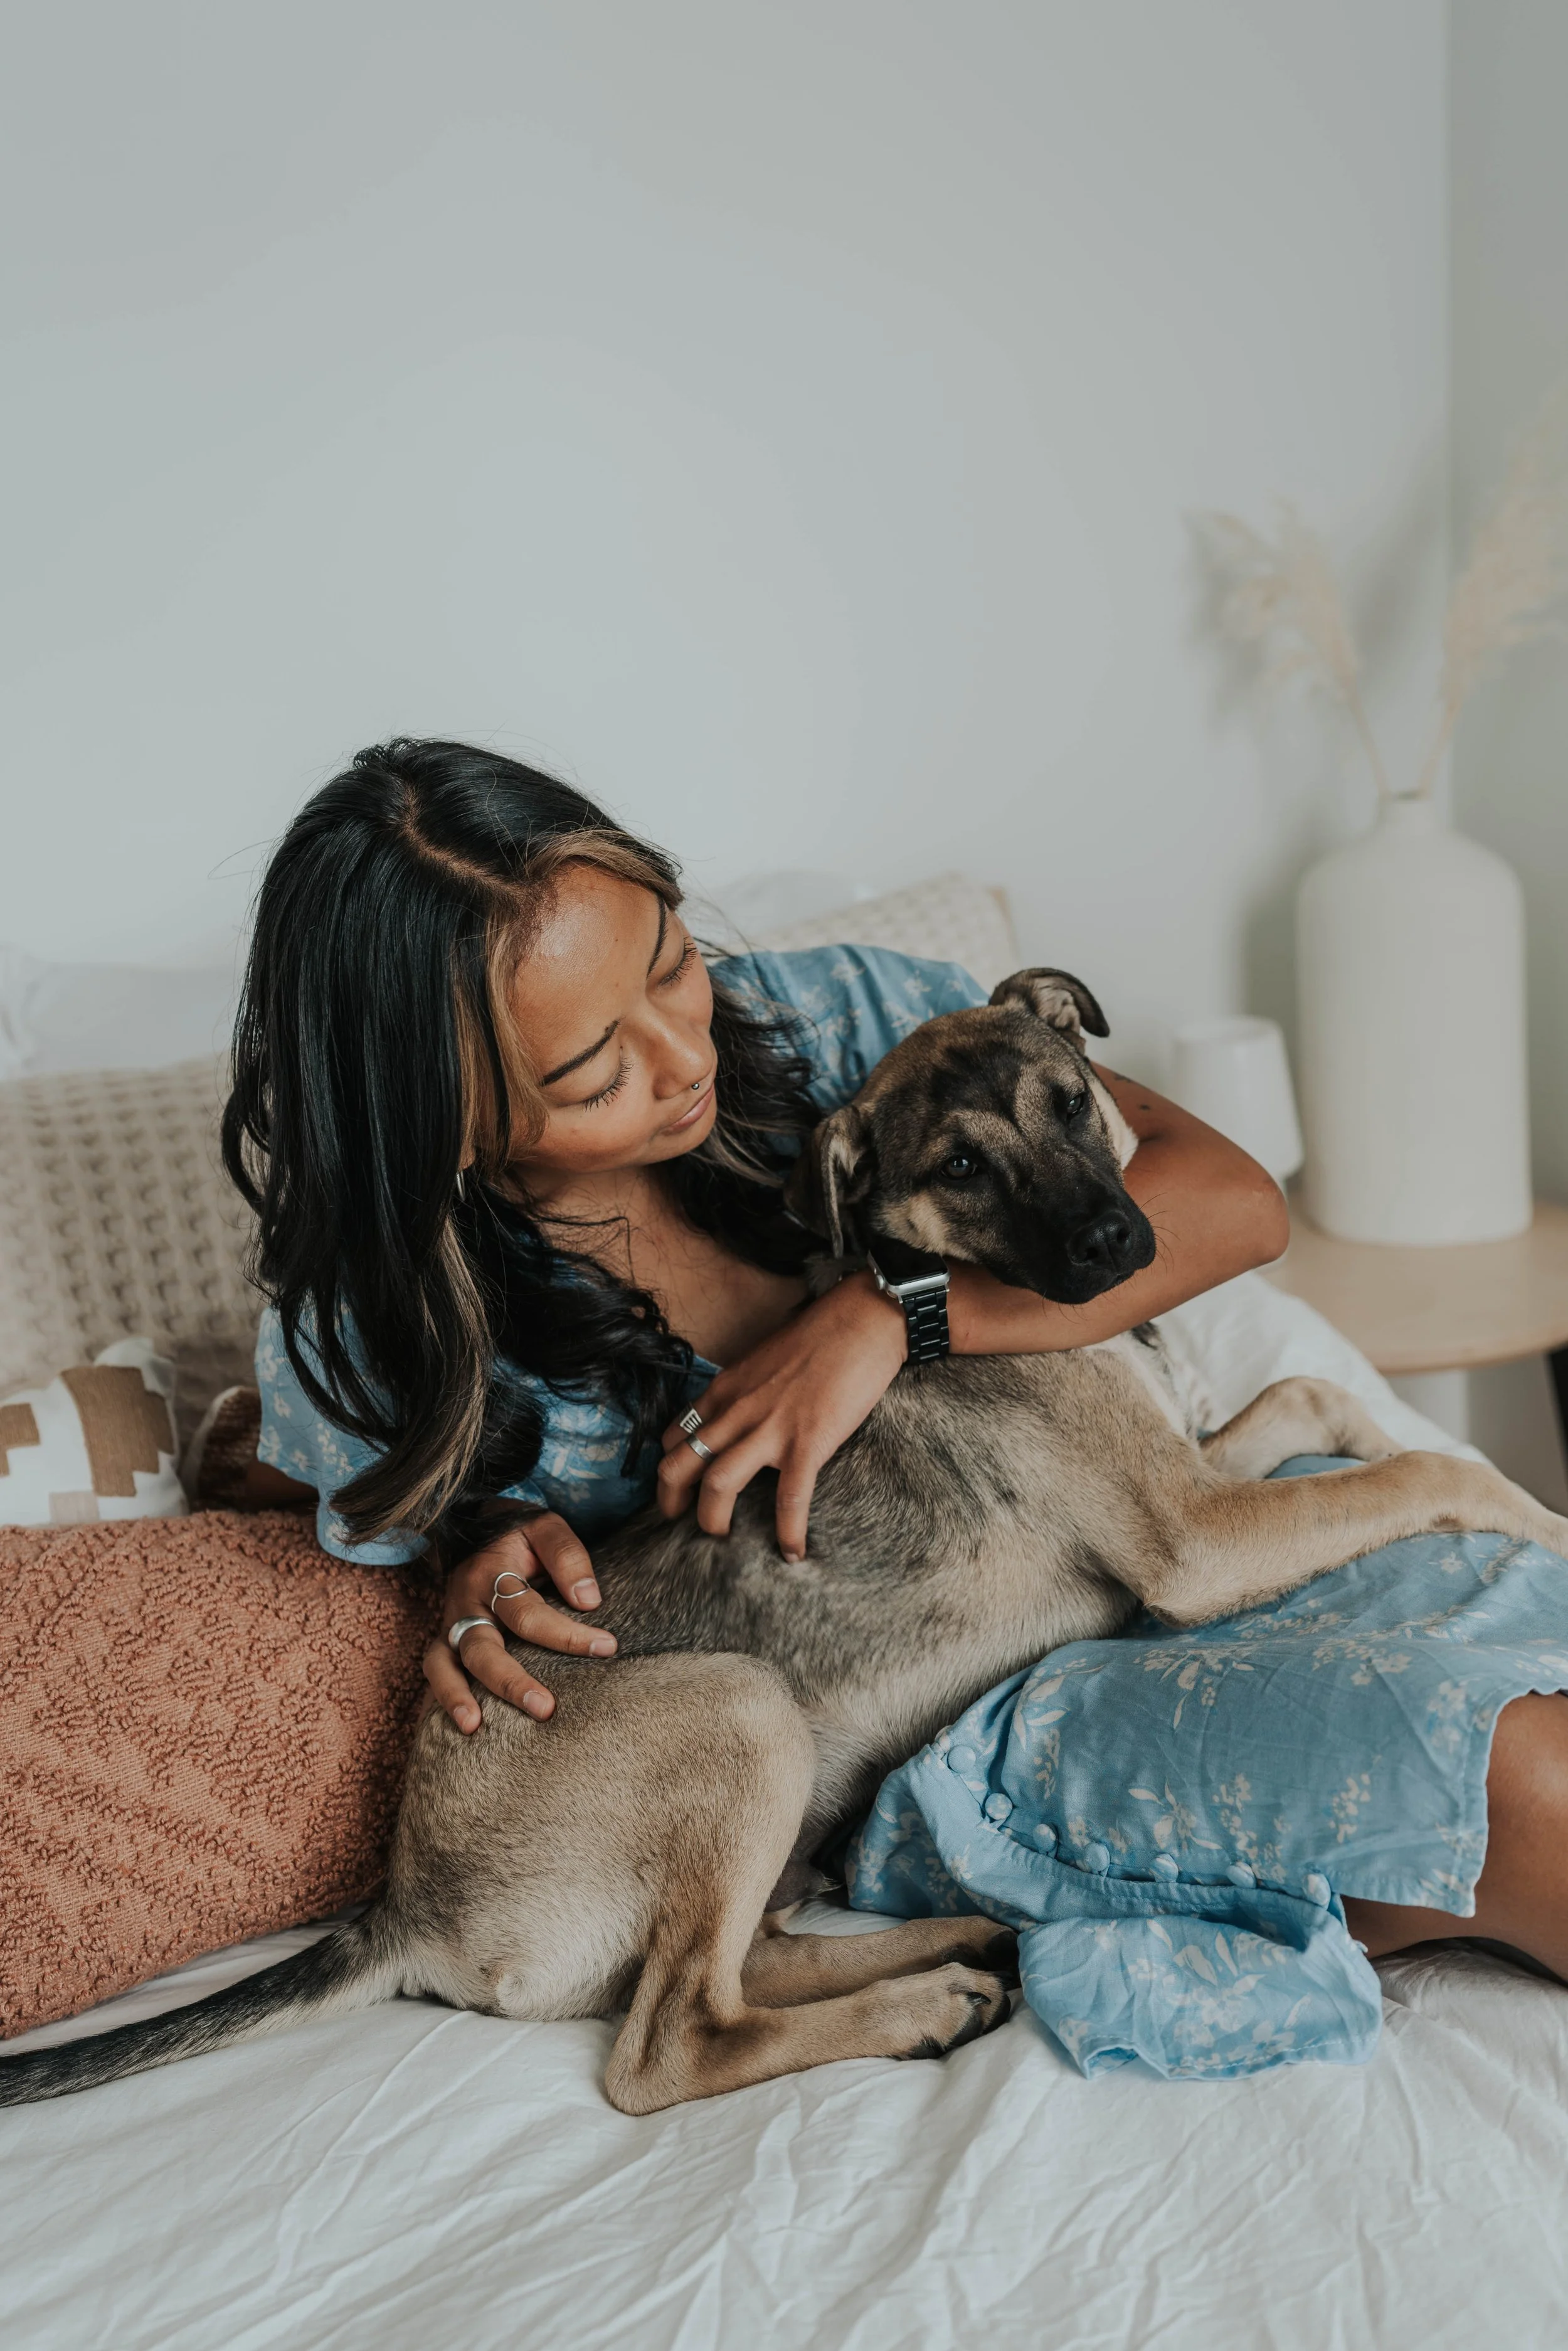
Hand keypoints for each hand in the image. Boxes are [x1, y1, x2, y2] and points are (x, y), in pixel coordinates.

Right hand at [425, 1514, 616, 1732]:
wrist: (476, 1525)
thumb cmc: (519, 1534)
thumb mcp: (545, 1527)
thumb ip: (567, 1556)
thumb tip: (589, 1601)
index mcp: (491, 1574)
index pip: (528, 1613)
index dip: (566, 1634)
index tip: (606, 1647)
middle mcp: (465, 1603)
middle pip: (482, 1648)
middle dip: (511, 1682)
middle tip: (545, 1709)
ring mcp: (450, 1624)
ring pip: (445, 1664)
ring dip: (456, 1696)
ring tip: (473, 1727)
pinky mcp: (445, 1639)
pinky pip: (434, 1671)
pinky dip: (443, 1697)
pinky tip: (462, 1726)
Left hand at [657, 1274, 906, 1559]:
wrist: (861, 1321)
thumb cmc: (819, 1337)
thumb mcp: (762, 1359)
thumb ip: (744, 1392)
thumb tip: (742, 1419)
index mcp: (724, 1390)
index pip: (673, 1435)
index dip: (667, 1469)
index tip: (677, 1489)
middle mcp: (736, 1411)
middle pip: (679, 1464)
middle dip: (671, 1502)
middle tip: (681, 1524)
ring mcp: (769, 1428)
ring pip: (717, 1485)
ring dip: (713, 1521)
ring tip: (724, 1539)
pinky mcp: (807, 1443)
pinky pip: (788, 1498)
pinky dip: (788, 1531)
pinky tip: (793, 1552)